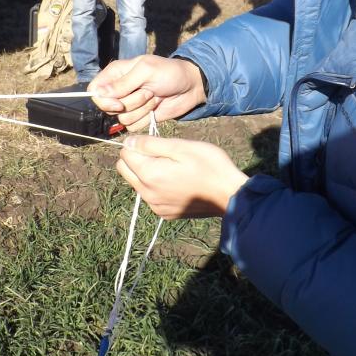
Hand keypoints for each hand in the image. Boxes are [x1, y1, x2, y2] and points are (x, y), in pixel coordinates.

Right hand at [88, 55, 205, 130]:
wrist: (190, 87)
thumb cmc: (170, 72)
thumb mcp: (146, 72)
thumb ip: (122, 83)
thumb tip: (98, 92)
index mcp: (116, 73)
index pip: (95, 90)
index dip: (103, 100)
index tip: (118, 103)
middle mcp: (120, 90)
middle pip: (108, 107)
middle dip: (129, 103)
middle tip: (147, 92)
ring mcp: (129, 104)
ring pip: (122, 118)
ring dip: (141, 109)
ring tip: (154, 96)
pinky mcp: (139, 117)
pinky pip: (132, 126)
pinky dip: (145, 118)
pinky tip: (156, 108)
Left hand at [117, 135, 246, 218]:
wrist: (230, 196)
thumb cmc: (210, 166)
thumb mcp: (181, 147)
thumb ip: (150, 144)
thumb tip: (128, 141)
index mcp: (149, 175)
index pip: (124, 153)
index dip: (138, 144)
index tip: (158, 145)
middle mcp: (147, 194)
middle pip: (124, 170)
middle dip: (137, 159)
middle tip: (163, 155)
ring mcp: (155, 206)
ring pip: (137, 183)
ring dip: (146, 173)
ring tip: (173, 169)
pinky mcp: (165, 214)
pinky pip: (150, 196)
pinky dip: (157, 187)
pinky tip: (177, 183)